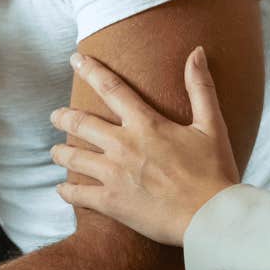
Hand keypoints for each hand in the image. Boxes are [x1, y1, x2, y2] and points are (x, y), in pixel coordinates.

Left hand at [51, 47, 239, 246]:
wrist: (211, 217)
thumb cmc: (214, 171)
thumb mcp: (212, 124)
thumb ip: (200, 87)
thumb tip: (197, 51)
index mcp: (146, 124)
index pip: (111, 88)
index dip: (90, 70)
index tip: (75, 59)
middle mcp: (123, 145)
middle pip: (81, 123)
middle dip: (63, 117)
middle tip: (55, 115)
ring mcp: (114, 175)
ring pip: (73, 158)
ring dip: (60, 152)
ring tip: (55, 151)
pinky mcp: (111, 203)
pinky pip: (78, 194)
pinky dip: (67, 191)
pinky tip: (63, 189)